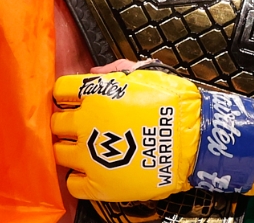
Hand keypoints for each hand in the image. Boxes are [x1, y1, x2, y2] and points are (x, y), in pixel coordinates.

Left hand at [51, 67, 253, 201]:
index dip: (67, 96)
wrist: (196, 140)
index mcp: (96, 93)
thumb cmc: (174, 104)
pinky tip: (92, 171)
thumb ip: (115, 70)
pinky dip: (79, 178)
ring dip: (70, 149)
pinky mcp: (99, 183)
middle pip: (57, 122)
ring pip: (59, 152)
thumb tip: (93, 73)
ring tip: (88, 150)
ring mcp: (90, 154)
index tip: (73, 101)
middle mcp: (87, 122)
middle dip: (67, 122)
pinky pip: (72, 183)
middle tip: (84, 126)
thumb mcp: (145, 73)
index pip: (61, 91)